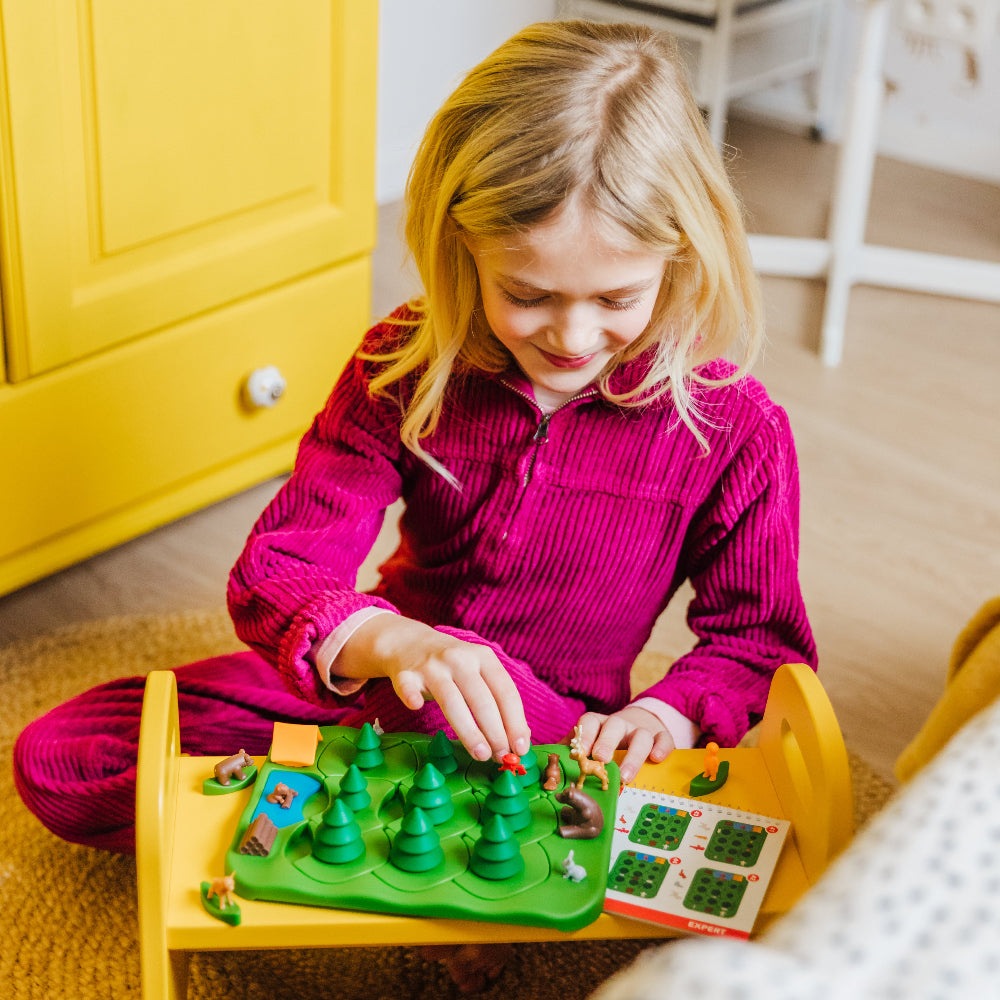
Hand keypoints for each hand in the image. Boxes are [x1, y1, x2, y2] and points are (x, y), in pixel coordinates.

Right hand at [337, 615, 530, 763]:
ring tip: (480, 754)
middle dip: (495, 732)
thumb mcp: (479, 672)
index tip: (521, 748)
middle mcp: (460, 659)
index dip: (515, 721)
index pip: (505, 691)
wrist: (410, 642)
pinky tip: (416, 707)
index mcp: (483, 657)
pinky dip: (412, 696)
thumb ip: (497, 698)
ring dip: (468, 730)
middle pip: (481, 699)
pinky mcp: (405, 674)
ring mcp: (432, 666)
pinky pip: (408, 687)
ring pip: (451, 700)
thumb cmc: (453, 666)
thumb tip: (520, 737)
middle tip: (500, 757)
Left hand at [574, 705, 674, 783]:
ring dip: (633, 755)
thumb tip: (548, 769)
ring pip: (640, 736)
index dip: (584, 735)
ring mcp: (642, 730)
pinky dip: (661, 747)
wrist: (643, 724)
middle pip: (614, 726)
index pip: (590, 721)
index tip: (578, 751)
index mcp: (599, 724)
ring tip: (625, 776)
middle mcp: (620, 725)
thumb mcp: (591, 742)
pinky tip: (656, 759)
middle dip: (606, 742)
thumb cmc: (609, 740)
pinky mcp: (661, 737)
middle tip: (600, 759)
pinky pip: (664, 739)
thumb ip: (572, 752)